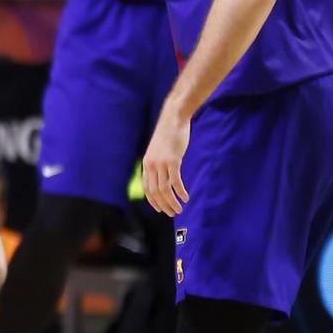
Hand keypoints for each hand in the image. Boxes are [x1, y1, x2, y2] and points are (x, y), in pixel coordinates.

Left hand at [141, 102, 190, 216]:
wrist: (173, 119)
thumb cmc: (168, 135)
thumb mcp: (158, 151)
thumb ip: (158, 164)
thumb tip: (163, 177)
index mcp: (147, 164)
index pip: (147, 189)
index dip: (153, 201)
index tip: (161, 209)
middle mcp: (152, 165)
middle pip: (155, 192)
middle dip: (164, 205)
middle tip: (173, 213)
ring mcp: (162, 163)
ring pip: (165, 189)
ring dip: (172, 202)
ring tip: (179, 209)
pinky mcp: (173, 160)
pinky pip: (175, 181)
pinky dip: (180, 192)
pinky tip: (185, 197)